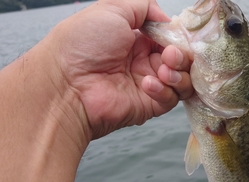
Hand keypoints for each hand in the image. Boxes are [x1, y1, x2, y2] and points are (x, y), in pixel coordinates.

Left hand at [52, 0, 192, 138]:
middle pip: (181, 59)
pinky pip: (172, 98)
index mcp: (136, 39)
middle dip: (181, 55)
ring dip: (178, 72)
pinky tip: (147, 83)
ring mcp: (148, 84)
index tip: (176, 36)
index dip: (177, 37)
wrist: (65, 83)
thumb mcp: (113, 8)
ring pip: (183, 80)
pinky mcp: (149, 105)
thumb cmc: (82, 44)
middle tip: (170, 54)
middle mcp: (143, 61)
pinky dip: (165, 89)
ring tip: (162, 69)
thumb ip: (145, 6)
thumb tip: (168, 20)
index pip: (170, 38)